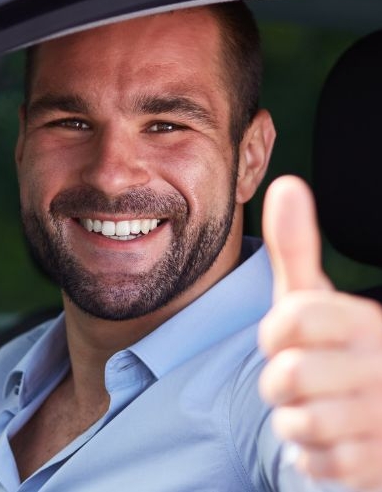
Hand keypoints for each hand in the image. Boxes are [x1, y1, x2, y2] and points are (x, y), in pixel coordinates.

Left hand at [258, 175, 381, 490]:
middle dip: (279, 383)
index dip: (275, 333)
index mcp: (363, 320)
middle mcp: (380, 366)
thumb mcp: (314, 296)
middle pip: (286, 377)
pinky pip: (315, 463)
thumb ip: (297, 247)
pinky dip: (310, 454)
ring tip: (317, 407)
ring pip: (298, 424)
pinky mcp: (379, 464)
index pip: (292, 318)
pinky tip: (331, 438)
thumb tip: (287, 184)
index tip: (287, 337)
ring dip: (293, 420)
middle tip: (301, 379)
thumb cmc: (334, 345)